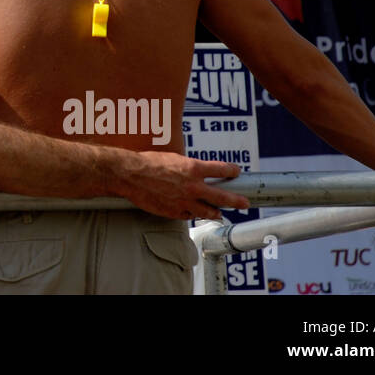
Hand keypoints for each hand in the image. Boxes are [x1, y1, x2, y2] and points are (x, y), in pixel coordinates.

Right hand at [117, 151, 248, 220]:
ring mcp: (184, 201)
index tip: (235, 172)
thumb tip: (196, 172)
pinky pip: (189, 215)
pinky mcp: (174, 212)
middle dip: (236, 200)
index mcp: (193, 168)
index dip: (231, 171)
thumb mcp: (173, 158)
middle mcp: (192, 186)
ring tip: (219, 213)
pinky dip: (192, 213)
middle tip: (244, 202)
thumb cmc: (148, 162)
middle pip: (223, 197)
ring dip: (215, 212)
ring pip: (208, 211)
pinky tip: (192, 212)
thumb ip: (188, 167)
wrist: (130, 174)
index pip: (222, 170)